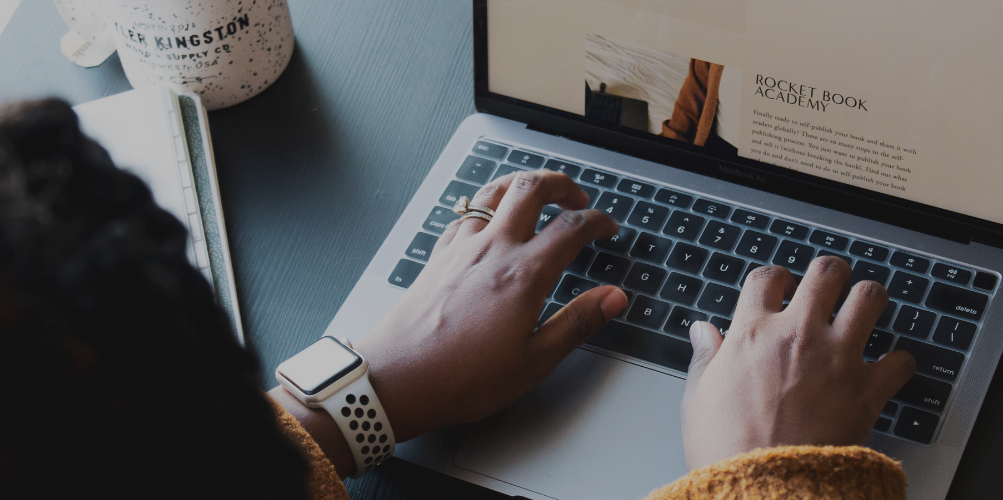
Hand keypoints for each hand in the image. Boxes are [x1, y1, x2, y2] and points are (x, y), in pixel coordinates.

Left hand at [355, 170, 627, 441]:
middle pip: (530, 189)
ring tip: (536, 194)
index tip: (607, 228)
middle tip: (576, 195)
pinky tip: (487, 222)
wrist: (397, 379)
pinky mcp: (438, 257)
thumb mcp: (534, 361)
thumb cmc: (461, 377)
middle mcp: (492, 249)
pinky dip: (485, 207)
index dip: (596, 221)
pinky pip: (465, 215)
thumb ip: (577, 323)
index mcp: (523, 274)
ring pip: (493, 193)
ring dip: (521, 185)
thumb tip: (612, 298)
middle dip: (560, 183)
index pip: (571, 227)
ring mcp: (460, 248)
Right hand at [680, 257, 915, 470]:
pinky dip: (898, 362)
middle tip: (828, 284)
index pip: (767, 278)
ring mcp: (837, 358)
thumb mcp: (698, 398)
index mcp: (752, 334)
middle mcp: (798, 335)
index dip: (774, 277)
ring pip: (869, 298)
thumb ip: (704, 358)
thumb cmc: (726, 448)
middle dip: (828, 273)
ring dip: (867, 299)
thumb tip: (702, 331)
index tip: (778, 287)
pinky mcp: (868, 389)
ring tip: (862, 308)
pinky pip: (900, 360)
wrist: (766, 485)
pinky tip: (887, 367)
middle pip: (825, 273)